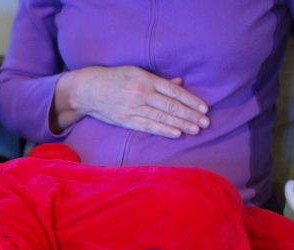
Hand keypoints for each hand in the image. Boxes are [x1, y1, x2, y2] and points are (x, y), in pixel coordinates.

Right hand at [52, 65, 209, 137]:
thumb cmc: (113, 78)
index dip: (191, 100)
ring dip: (181, 124)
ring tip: (196, 130)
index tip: (204, 108)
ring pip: (162, 117)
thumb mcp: (136, 72)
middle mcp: (141, 93)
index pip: (174, 91)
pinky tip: (176, 133)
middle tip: (206, 122)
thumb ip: (158, 80)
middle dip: (190, 115)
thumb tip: (180, 83)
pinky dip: (163, 130)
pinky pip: (148, 126)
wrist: (87, 90)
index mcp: (146, 79)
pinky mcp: (126, 120)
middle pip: (171, 106)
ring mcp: (133, 108)